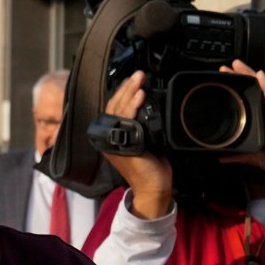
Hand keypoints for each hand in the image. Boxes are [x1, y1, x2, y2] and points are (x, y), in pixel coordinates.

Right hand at [101, 71, 174, 218]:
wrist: (154, 189)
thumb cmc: (151, 168)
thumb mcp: (147, 142)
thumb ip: (142, 127)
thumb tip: (148, 109)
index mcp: (112, 136)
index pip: (114, 108)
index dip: (123, 92)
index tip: (134, 80)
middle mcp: (109, 138)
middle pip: (114, 106)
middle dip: (126, 87)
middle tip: (138, 75)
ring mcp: (114, 141)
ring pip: (118, 110)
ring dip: (129, 92)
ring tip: (139, 80)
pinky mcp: (122, 144)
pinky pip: (126, 121)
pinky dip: (132, 107)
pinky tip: (140, 96)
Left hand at [225, 62, 264, 193]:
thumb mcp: (260, 160)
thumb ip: (243, 156)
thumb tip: (222, 157)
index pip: (249, 104)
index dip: (237, 93)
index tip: (222, 83)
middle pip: (255, 93)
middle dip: (241, 79)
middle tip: (224, 68)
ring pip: (264, 91)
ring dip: (251, 77)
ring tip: (237, 65)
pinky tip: (260, 76)